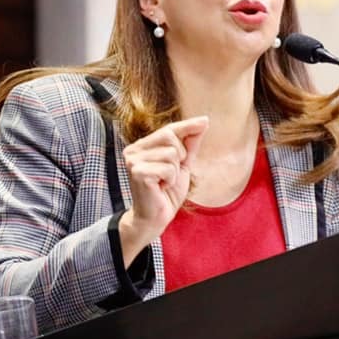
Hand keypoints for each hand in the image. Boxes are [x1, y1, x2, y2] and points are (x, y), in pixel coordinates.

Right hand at [119, 116, 208, 266]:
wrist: (155, 218)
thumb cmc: (167, 192)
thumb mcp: (182, 164)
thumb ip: (190, 143)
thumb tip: (203, 121)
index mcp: (141, 146)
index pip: (168, 129)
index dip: (187, 126)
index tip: (206, 120)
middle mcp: (133, 150)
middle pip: (169, 136)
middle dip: (180, 155)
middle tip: (171, 173)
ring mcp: (133, 161)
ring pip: (171, 153)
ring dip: (175, 171)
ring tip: (165, 182)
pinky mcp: (138, 172)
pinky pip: (168, 168)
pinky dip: (171, 179)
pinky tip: (161, 187)